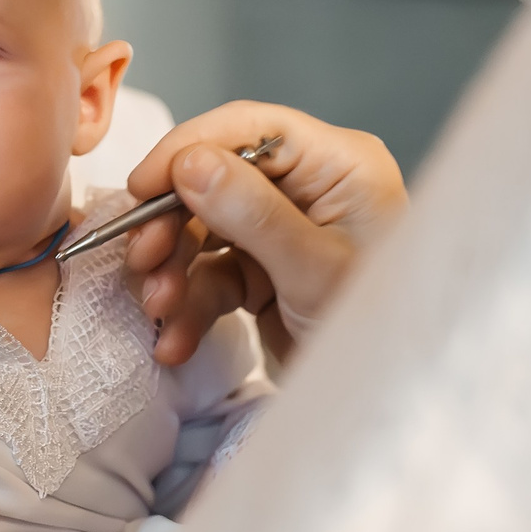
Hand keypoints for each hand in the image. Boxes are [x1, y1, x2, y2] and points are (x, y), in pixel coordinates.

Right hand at [122, 102, 407, 365]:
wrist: (389, 401)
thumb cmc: (379, 330)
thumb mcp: (316, 271)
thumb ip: (253, 214)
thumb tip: (189, 162)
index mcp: (339, 165)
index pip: (250, 130)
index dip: (188, 149)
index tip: (141, 186)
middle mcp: (310, 189)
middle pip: (217, 180)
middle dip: (172, 224)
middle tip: (142, 260)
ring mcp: (285, 232)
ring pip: (205, 232)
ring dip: (173, 272)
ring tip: (159, 311)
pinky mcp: (267, 275)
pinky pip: (213, 277)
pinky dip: (189, 307)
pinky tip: (174, 342)